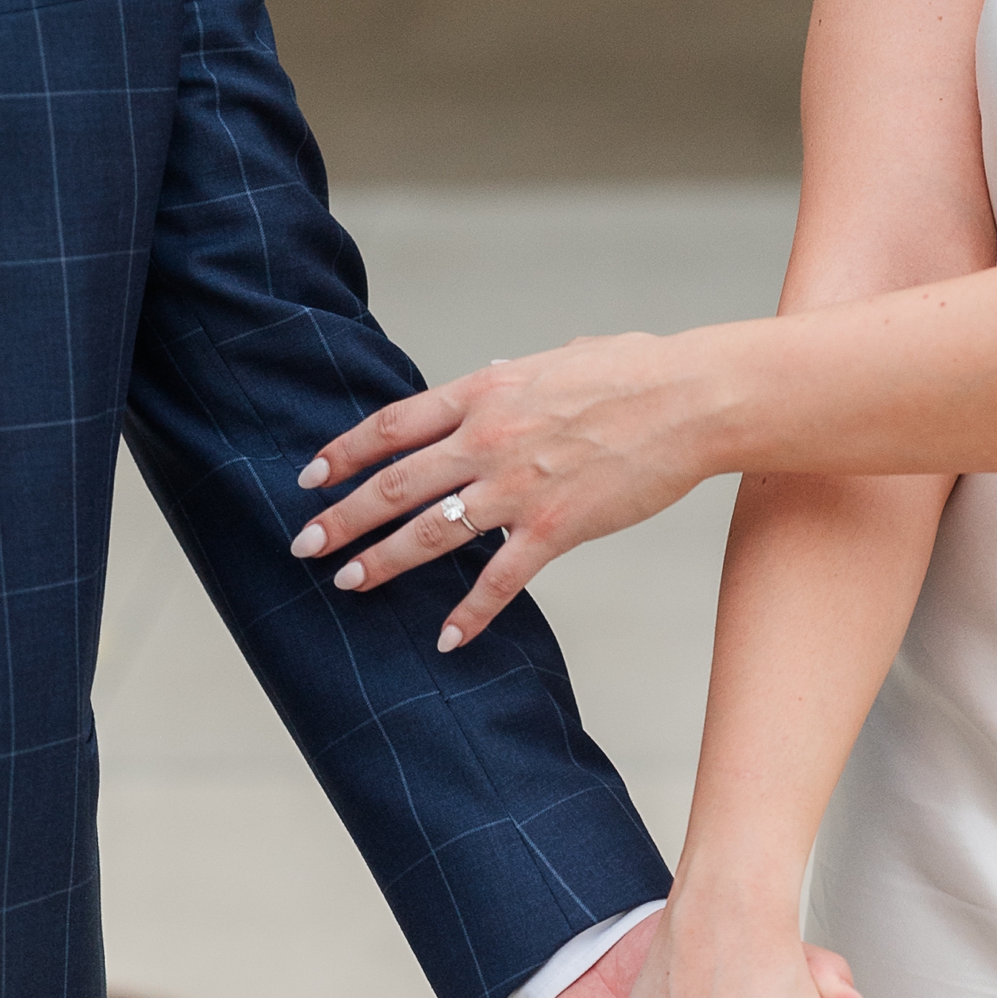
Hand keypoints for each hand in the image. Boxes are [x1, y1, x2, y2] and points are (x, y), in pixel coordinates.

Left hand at [289, 332, 730, 647]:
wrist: (692, 401)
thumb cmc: (636, 372)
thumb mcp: (558, 358)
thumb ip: (516, 377)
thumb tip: (496, 376)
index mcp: (484, 392)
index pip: (391, 425)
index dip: (342, 453)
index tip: (309, 477)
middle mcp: (486, 440)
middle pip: (394, 484)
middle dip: (341, 517)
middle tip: (304, 546)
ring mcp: (517, 488)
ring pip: (429, 534)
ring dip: (383, 562)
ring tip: (350, 584)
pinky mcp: (555, 530)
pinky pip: (499, 582)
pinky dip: (469, 614)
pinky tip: (446, 639)